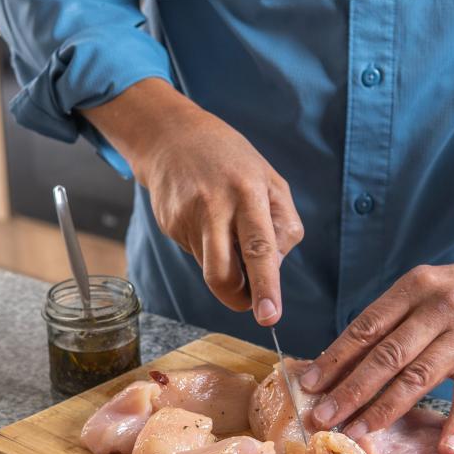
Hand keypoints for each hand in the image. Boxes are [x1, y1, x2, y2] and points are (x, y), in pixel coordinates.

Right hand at [83, 78, 302, 324]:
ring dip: (226, 267)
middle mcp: (215, 206)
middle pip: (222, 274)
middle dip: (237, 298)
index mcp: (248, 193)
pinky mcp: (170, 225)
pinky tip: (207, 219)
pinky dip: (209, 248)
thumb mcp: (272, 181)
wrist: (173, 137)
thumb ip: (283, 226)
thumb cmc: (233, 162)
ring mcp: (187, 218)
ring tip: (228, 231)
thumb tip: (275, 269)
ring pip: (210, 268)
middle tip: (250, 301)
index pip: (259, 248)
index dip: (265, 286)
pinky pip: (197, 254)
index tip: (269, 316)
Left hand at [299, 253, 453, 450]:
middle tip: (323, 417)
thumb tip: (339, 367)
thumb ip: (390, 324)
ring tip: (356, 433)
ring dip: (383, 410)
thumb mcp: (421, 294)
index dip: (335, 359)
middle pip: (386, 355)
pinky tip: (444, 447)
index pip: (365, 328)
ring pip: (417, 377)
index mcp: (412, 288)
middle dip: (350, 390)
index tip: (309, 385)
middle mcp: (438, 308)